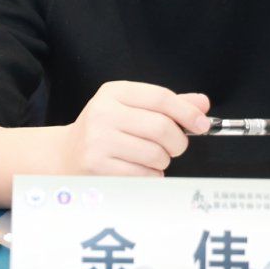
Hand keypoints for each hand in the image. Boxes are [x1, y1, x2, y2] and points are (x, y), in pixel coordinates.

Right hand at [62, 81, 210, 176]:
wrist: (66, 155)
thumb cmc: (105, 131)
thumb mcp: (131, 108)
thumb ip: (167, 105)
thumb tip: (202, 104)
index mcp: (114, 92)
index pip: (161, 97)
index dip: (187, 112)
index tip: (202, 124)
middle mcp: (103, 113)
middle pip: (162, 127)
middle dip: (177, 142)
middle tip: (173, 147)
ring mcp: (99, 140)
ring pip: (156, 154)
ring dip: (162, 161)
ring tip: (149, 158)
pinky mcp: (98, 166)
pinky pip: (145, 175)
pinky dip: (151, 176)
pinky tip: (137, 170)